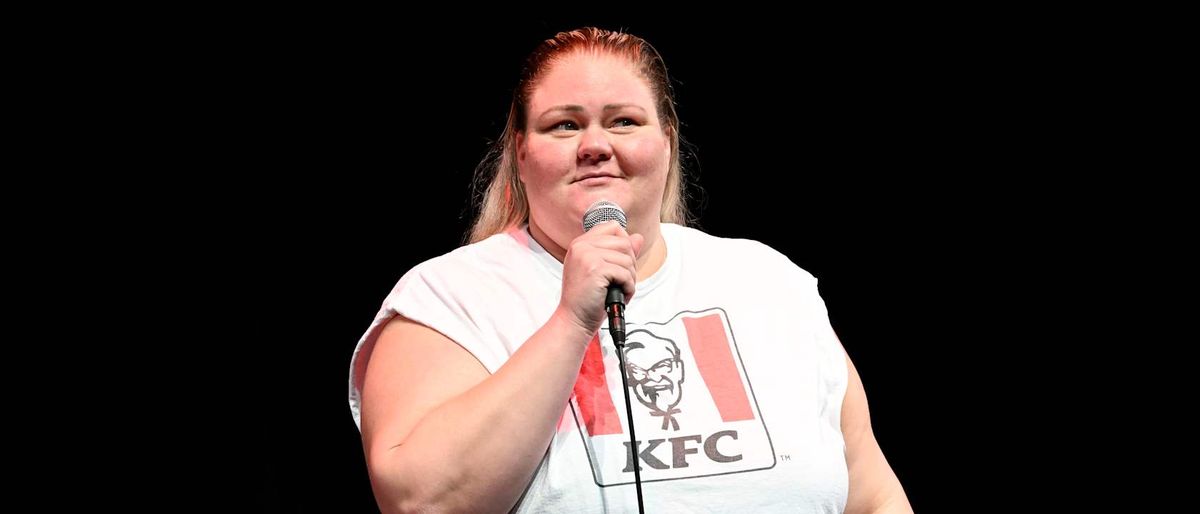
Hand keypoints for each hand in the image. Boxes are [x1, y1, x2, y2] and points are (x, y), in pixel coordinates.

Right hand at [557, 221, 643, 336]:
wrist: (574, 320)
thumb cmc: (587, 299)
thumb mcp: (603, 271)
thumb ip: (619, 252)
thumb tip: (638, 237)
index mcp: (581, 243)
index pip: (613, 227)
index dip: (624, 244)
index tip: (619, 264)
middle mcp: (581, 246)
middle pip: (624, 242)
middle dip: (630, 265)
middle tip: (621, 282)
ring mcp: (587, 256)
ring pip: (627, 259)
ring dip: (630, 278)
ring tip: (619, 290)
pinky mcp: (595, 269)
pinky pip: (625, 273)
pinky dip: (628, 287)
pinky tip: (619, 295)